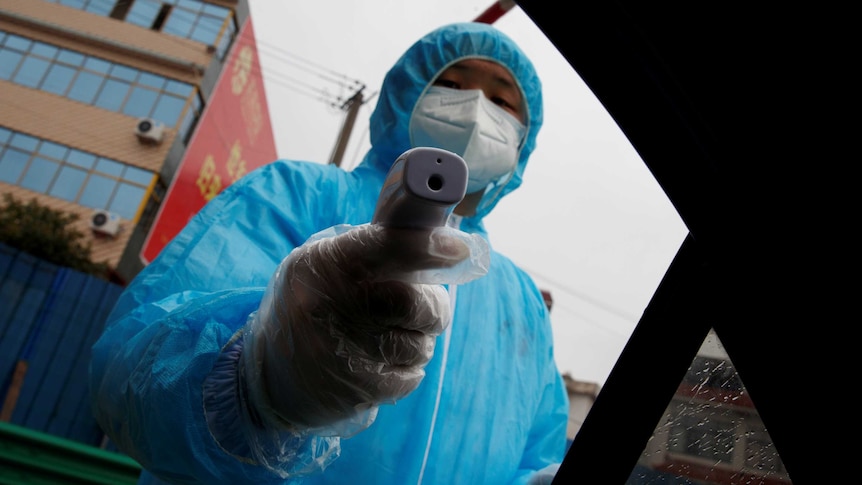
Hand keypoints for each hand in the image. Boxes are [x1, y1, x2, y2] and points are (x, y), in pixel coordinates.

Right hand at [248, 224, 470, 430]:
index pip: (386, 247)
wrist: (268, 374)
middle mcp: (333, 306)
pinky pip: (412, 375)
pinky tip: (377, 363)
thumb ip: (377, 250)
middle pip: (417, 304)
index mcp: (327, 263)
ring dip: (417, 341)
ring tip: (385, 338)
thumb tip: (442, 244)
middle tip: (422, 308)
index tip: (460, 249)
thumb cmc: (312, 304)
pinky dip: (405, 369)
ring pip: (421, 344)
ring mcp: (346, 352)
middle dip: (432, 307)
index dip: (427, 247)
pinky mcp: (359, 390)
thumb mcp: (326, 263)